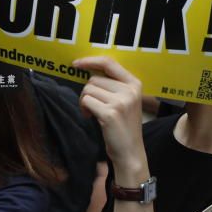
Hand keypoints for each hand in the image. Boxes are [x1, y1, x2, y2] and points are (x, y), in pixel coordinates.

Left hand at [73, 57, 145, 173]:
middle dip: (88, 92)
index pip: (109, 63)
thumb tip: (88, 69)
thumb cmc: (123, 125)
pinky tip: (90, 117)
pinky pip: (86, 101)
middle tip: (92, 106)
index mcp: (135, 83)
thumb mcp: (125, 100)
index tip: (76, 64)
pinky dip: (84, 109)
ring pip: (88, 90)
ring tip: (93, 113)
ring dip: (85, 101)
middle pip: (94, 79)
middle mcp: (130, 90)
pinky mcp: (110, 113)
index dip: (90, 60)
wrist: (130, 151)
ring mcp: (121, 102)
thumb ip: (113, 84)